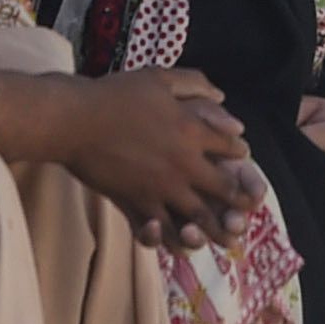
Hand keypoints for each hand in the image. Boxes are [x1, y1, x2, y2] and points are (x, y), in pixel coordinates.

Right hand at [62, 67, 262, 247]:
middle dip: (239, 200)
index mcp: (192, 131)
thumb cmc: (115, 95)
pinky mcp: (139, 204)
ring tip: (229, 239)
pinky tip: (183, 245)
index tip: (243, 157)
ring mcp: (163, 187)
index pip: (229, 146)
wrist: (76, 121)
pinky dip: (176, 238)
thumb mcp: (159, 78)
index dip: (239, 152)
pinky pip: (164, 228)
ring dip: (217, 228)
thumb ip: (193, 83)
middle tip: (248, 209)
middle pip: (222, 187)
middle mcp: (185, 163)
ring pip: (199, 216)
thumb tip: (221, 95)